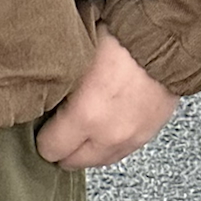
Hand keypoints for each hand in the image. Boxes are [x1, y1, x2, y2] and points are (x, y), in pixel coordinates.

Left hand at [35, 27, 178, 168]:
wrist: (162, 38)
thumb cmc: (118, 37)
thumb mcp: (75, 54)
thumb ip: (56, 81)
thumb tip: (38, 90)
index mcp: (85, 115)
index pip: (50, 148)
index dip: (41, 135)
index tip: (41, 123)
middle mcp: (108, 136)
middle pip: (73, 162)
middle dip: (62, 147)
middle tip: (57, 127)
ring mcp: (130, 139)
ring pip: (98, 160)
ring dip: (87, 148)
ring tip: (80, 126)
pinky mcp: (147, 135)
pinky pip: (120, 151)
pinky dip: (109, 142)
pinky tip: (104, 123)